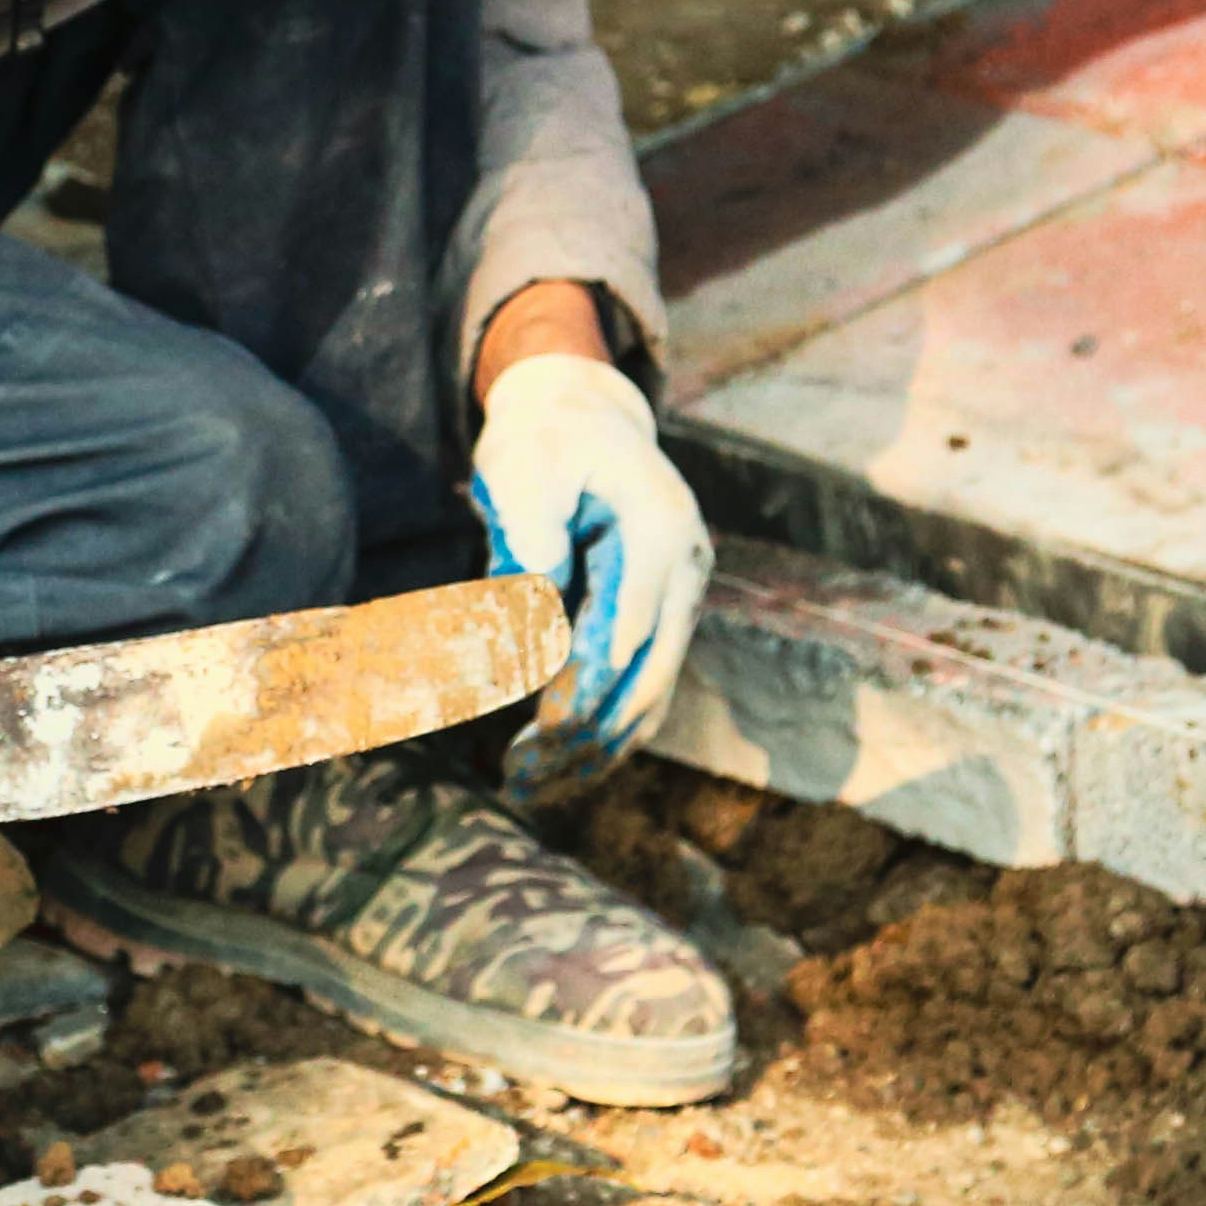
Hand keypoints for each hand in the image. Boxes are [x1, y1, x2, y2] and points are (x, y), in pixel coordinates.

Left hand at [471, 348, 707, 812]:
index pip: (633, 616)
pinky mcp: (659, 623)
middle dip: (588, 726)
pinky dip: (603, 734)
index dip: (592, 673)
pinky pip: (641, 693)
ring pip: (650, 695)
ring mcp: (679, 599)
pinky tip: (554, 770)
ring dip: (594, 747)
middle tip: (521, 768)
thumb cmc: (543, 442)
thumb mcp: (528, 463)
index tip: (549, 720)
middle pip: (650, 669)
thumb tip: (536, 586)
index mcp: (661, 525)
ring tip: (525, 784)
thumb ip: (532, 520)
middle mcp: (685, 567)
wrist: (579, 421)